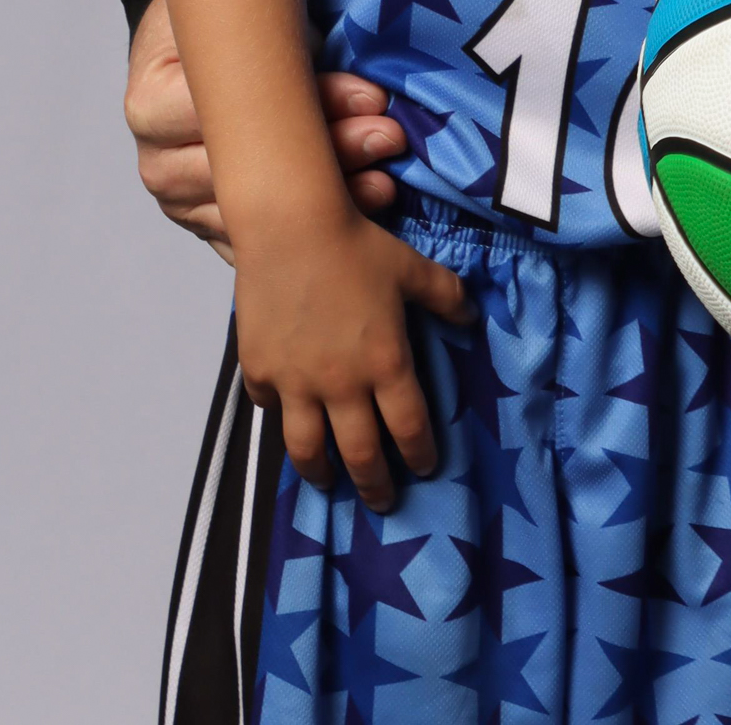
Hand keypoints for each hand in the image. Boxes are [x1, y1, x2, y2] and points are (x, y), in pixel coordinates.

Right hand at [126, 0, 406, 258]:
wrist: (182, 55)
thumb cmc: (217, 25)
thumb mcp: (239, 10)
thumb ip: (280, 41)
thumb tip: (346, 67)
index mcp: (153, 104)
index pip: (239, 111)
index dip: (314, 102)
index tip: (371, 96)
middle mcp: (159, 163)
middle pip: (252, 172)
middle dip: (331, 154)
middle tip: (390, 138)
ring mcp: (181, 204)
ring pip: (259, 215)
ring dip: (328, 198)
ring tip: (385, 183)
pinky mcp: (207, 227)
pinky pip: (260, 244)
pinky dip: (308, 233)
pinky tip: (356, 220)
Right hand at [233, 202, 476, 509]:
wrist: (292, 228)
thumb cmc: (357, 244)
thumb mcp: (413, 268)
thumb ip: (446, 296)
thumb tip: (471, 317)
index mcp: (385, 363)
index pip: (408, 427)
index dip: (418, 453)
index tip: (424, 469)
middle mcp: (342, 384)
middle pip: (360, 453)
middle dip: (375, 484)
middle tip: (382, 501)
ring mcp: (296, 383)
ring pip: (308, 449)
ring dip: (321, 472)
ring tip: (328, 481)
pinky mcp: (260, 372)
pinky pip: (270, 407)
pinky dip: (280, 417)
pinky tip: (287, 418)